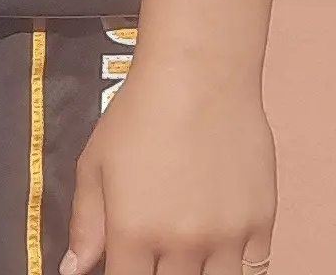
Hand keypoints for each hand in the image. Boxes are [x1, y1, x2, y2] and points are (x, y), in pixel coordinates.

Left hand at [61, 66, 275, 274]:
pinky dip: (235, 267)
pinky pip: (255, 269)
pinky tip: (219, 253)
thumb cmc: (137, 116)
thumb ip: (86, 224)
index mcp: (134, 232)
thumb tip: (74, 270)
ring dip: (196, 274)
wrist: (198, 80)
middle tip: (153, 254)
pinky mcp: (261, 224)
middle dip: (157, 274)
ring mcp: (227, 237)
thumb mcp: (94, 165)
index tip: (123, 266)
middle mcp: (182, 244)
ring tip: (184, 256)